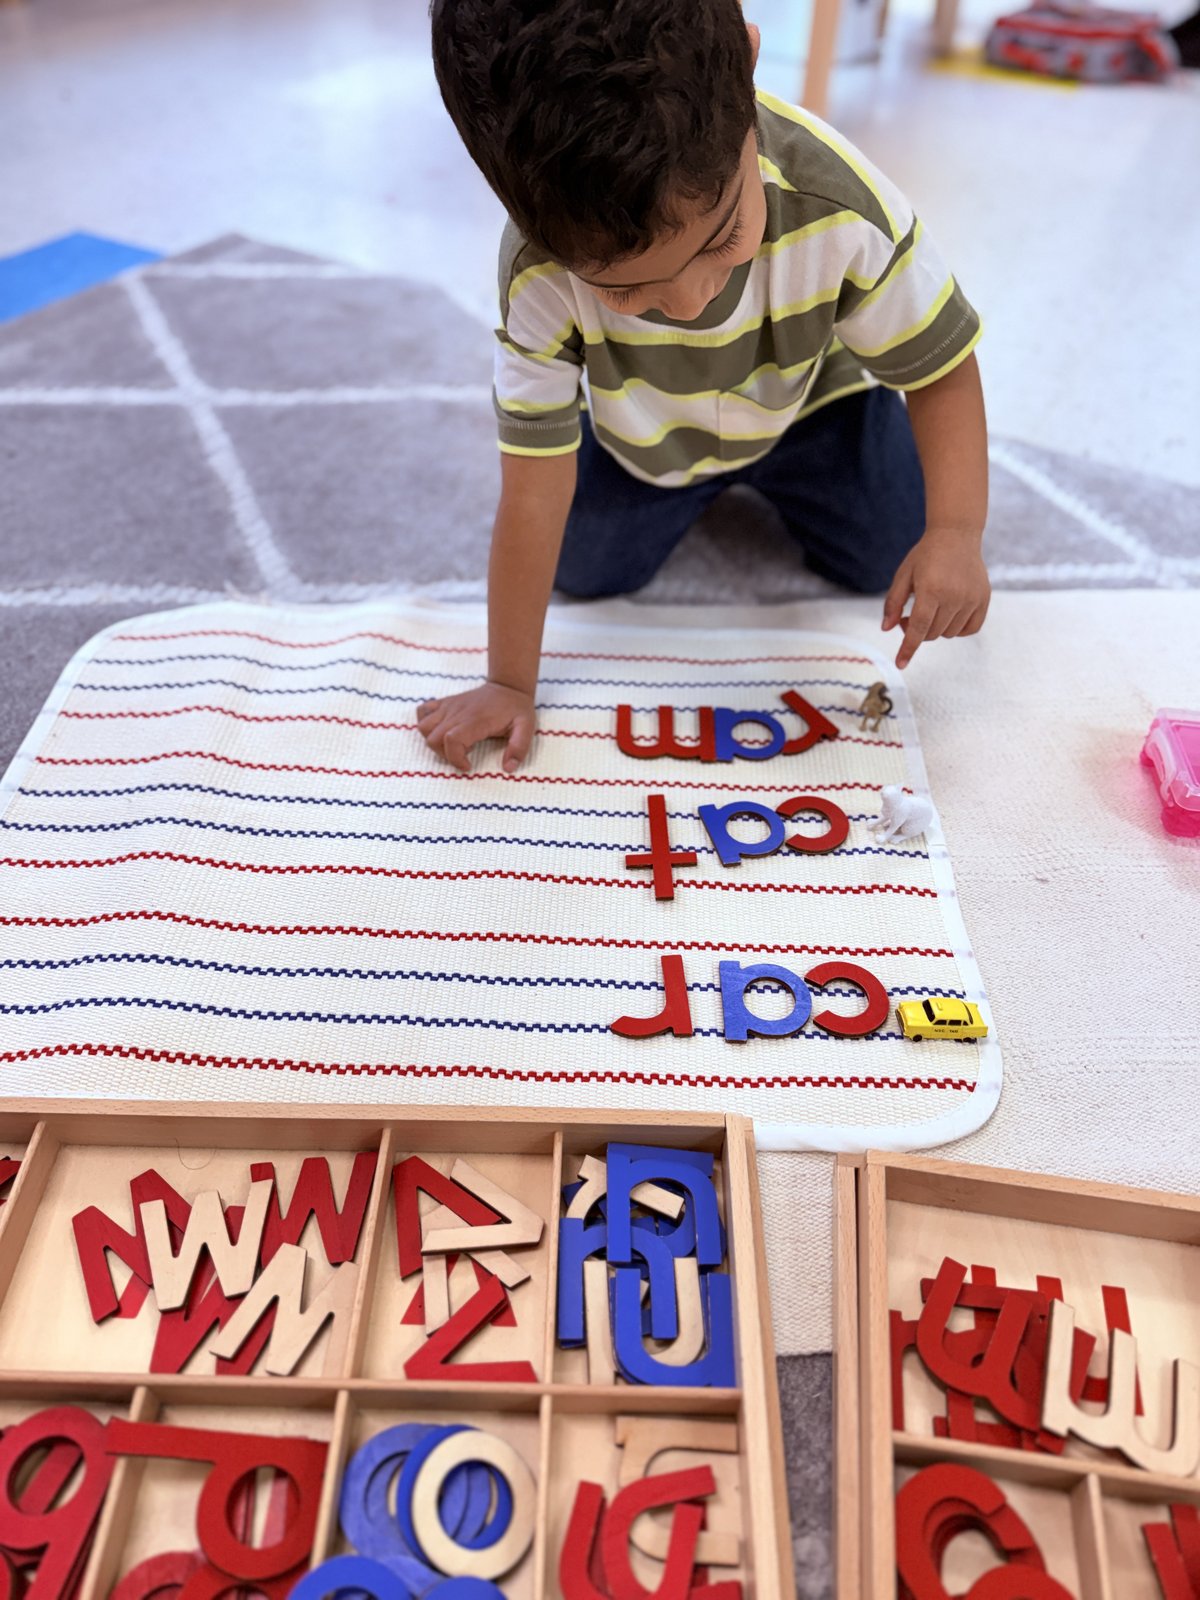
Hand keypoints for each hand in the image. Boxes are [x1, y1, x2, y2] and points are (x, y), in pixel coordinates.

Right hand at [417, 682, 537, 773]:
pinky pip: (422, 711)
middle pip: (434, 738)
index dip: (455, 758)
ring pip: (424, 727)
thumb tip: (508, 768)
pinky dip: (425, 723)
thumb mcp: (526, 728)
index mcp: (477, 720)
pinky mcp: (445, 703)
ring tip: (454, 744)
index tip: (468, 765)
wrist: (508, 686)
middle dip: (446, 755)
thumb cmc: (516, 709)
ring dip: (434, 742)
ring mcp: (449, 706)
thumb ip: (519, 748)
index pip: (452, 740)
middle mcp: (458, 712)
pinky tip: (441, 730)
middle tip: (464, 755)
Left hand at [881, 528, 990, 669]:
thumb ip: (893, 603)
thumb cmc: (926, 555)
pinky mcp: (983, 599)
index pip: (918, 628)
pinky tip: (948, 615)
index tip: (901, 664)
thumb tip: (887, 629)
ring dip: (936, 629)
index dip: (908, 648)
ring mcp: (972, 598)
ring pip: (949, 633)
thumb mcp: (904, 575)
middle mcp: (954, 596)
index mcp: (931, 589)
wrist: (956, 535)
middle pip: (932, 633)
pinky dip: (957, 629)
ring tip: (929, 609)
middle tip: (908, 616)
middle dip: (916, 632)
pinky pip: (970, 629)